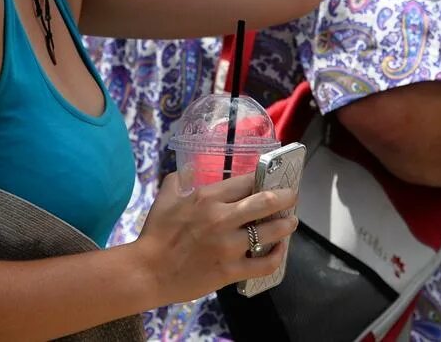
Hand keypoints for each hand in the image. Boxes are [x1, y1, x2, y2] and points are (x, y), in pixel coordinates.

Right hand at [131, 172, 298, 304]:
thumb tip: (187, 170)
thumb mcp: (165, 198)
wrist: (148, 272)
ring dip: (286, 225)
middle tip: (292, 197)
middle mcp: (222, 218)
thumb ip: (178, 180)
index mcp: (207, 197)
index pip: (248, 181)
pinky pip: (265, 263)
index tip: (274, 180)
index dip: (266, 179)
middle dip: (286, 197)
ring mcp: (229, 246)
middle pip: (266, 202)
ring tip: (291, 222)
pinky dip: (278, 256)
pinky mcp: (231, 271)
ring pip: (270, 231)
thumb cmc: (155, 234)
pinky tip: (280, 250)